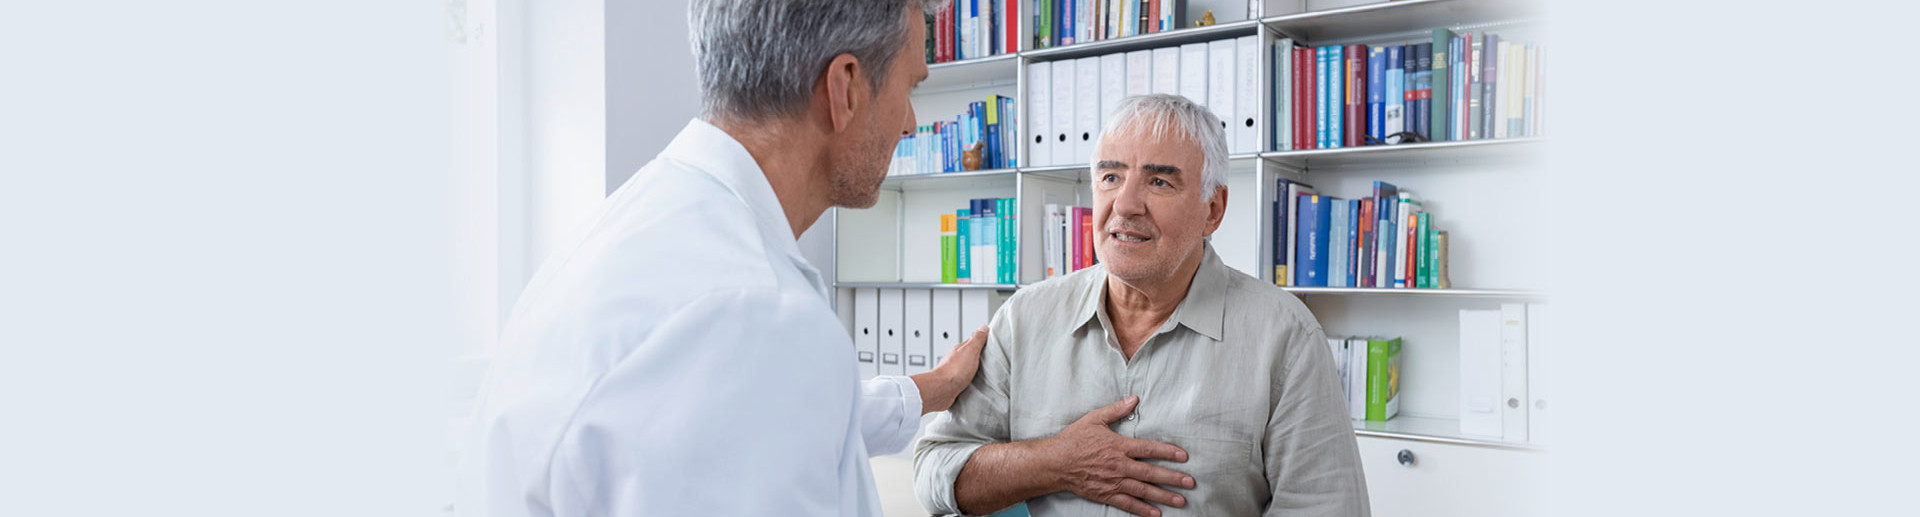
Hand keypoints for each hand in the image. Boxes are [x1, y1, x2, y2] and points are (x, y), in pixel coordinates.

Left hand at [911, 325, 986, 413]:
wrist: (941, 390)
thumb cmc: (954, 371)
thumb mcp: (970, 351)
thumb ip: (977, 340)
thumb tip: (983, 328)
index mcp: (961, 350)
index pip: (973, 341)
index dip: (983, 341)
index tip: (992, 341)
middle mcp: (956, 360)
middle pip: (970, 355)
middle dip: (980, 356)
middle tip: (991, 358)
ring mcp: (955, 372)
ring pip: (967, 368)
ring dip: (975, 369)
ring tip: (985, 372)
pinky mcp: (954, 384)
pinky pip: (965, 380)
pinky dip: (970, 380)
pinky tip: (975, 383)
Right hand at [1041, 396, 1193, 516]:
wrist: (1055, 463)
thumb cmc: (1074, 440)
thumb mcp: (1094, 419)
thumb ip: (1115, 410)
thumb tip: (1134, 399)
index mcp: (1118, 446)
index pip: (1148, 449)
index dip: (1168, 452)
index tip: (1183, 456)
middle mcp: (1119, 466)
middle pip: (1151, 473)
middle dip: (1173, 478)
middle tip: (1190, 482)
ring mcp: (1113, 482)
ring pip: (1143, 491)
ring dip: (1163, 496)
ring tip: (1180, 500)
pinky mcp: (1106, 494)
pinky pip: (1128, 504)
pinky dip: (1143, 510)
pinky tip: (1156, 513)